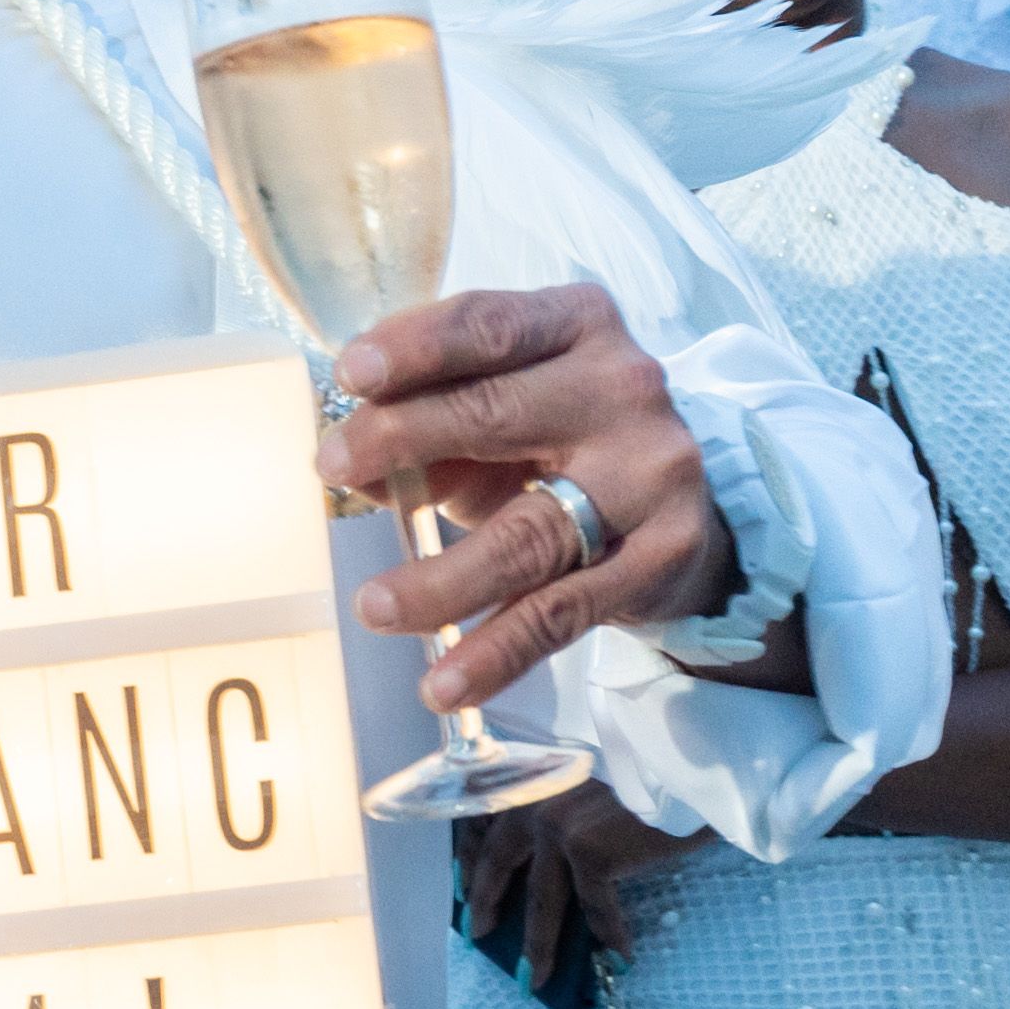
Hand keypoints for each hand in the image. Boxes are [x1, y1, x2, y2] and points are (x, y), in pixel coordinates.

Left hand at [328, 282, 736, 721]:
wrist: (679, 508)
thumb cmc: (559, 439)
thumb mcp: (498, 412)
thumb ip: (431, 425)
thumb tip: (352, 465)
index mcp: (577, 324)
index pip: (488, 325)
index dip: (416, 347)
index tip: (351, 373)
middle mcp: (624, 388)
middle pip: (497, 413)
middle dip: (401, 439)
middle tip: (330, 469)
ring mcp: (651, 474)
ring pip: (528, 532)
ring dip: (441, 580)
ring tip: (373, 607)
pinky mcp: (662, 556)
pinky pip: (563, 613)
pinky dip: (496, 653)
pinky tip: (444, 684)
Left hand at [456, 781, 690, 1008]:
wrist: (686, 758)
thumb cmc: (647, 768)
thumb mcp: (589, 776)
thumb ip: (562, 802)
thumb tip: (551, 859)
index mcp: (532, 776)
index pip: (483, 816)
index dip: (470, 853)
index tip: (462, 885)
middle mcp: (536, 798)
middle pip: (499, 860)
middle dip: (485, 901)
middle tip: (478, 933)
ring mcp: (559, 826)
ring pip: (541, 900)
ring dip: (538, 945)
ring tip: (536, 978)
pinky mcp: (589, 851)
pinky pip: (595, 907)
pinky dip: (610, 935)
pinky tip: (621, 957)